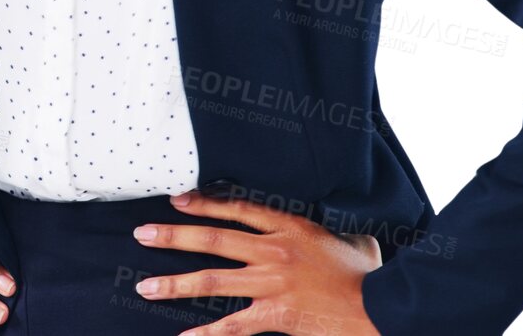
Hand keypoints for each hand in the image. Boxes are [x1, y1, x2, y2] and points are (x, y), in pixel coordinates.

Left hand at [131, 189, 382, 335]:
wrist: (380, 308)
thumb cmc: (369, 276)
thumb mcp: (352, 242)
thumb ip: (336, 234)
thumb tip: (349, 237)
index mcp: (290, 226)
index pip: (237, 208)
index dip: (204, 203)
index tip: (176, 200)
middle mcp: (275, 250)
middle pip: (214, 238)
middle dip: (174, 236)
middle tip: (142, 234)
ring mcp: (273, 282)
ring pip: (213, 280)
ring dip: (175, 283)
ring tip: (146, 287)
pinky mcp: (277, 314)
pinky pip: (233, 325)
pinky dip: (207, 333)